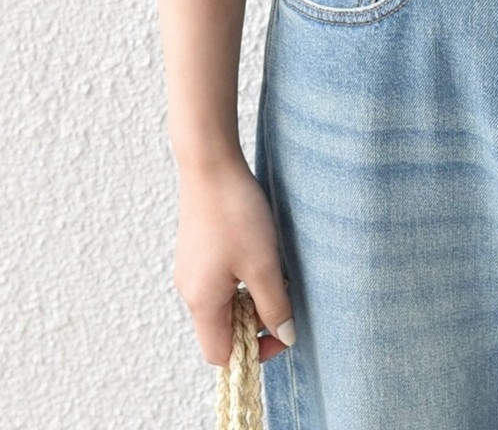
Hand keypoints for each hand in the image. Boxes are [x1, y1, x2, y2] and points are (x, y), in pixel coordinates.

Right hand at [173, 157, 294, 366]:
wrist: (210, 166)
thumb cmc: (235, 215)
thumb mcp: (263, 264)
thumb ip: (274, 305)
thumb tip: (285, 336)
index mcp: (201, 302)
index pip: (220, 354)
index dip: (254, 352)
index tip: (282, 330)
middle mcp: (190, 291)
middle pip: (222, 329)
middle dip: (255, 322)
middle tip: (281, 294)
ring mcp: (191, 270)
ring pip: (223, 304)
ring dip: (250, 298)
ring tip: (272, 270)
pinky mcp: (197, 251)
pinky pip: (219, 281)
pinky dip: (241, 279)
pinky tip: (258, 252)